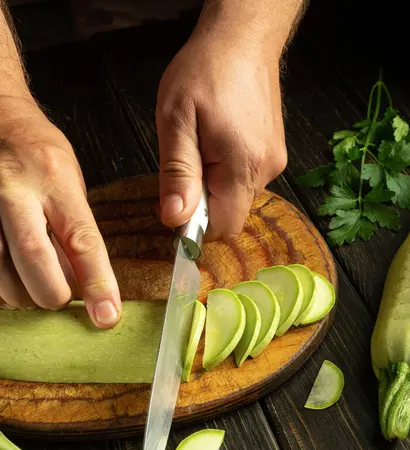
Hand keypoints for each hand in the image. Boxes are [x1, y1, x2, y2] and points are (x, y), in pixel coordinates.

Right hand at [0, 96, 120, 326]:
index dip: (97, 282)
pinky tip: (14, 272)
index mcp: (55, 180)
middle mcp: (14, 191)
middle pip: (34, 260)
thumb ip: (75, 232)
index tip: (107, 315)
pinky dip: (3, 284)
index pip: (82, 240)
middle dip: (52, 293)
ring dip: (24, 292)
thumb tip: (84, 285)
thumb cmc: (39, 155)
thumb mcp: (71, 184)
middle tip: (60, 297)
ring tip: (34, 278)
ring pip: (2, 274)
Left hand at [156, 17, 286, 241]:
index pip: (223, 227)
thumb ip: (177, 173)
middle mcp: (265, 169)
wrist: (242, 37)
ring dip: (214, 184)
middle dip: (203, 201)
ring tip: (204, 143)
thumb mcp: (176, 120)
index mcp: (242, 166)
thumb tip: (175, 218)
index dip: (197, 226)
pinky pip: (245, 179)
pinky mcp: (273, 154)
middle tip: (188, 160)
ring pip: (237, 197)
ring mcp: (273, 162)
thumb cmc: (206, 70)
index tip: (178, 203)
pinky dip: (226, 172)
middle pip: (230, 214)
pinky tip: (218, 140)